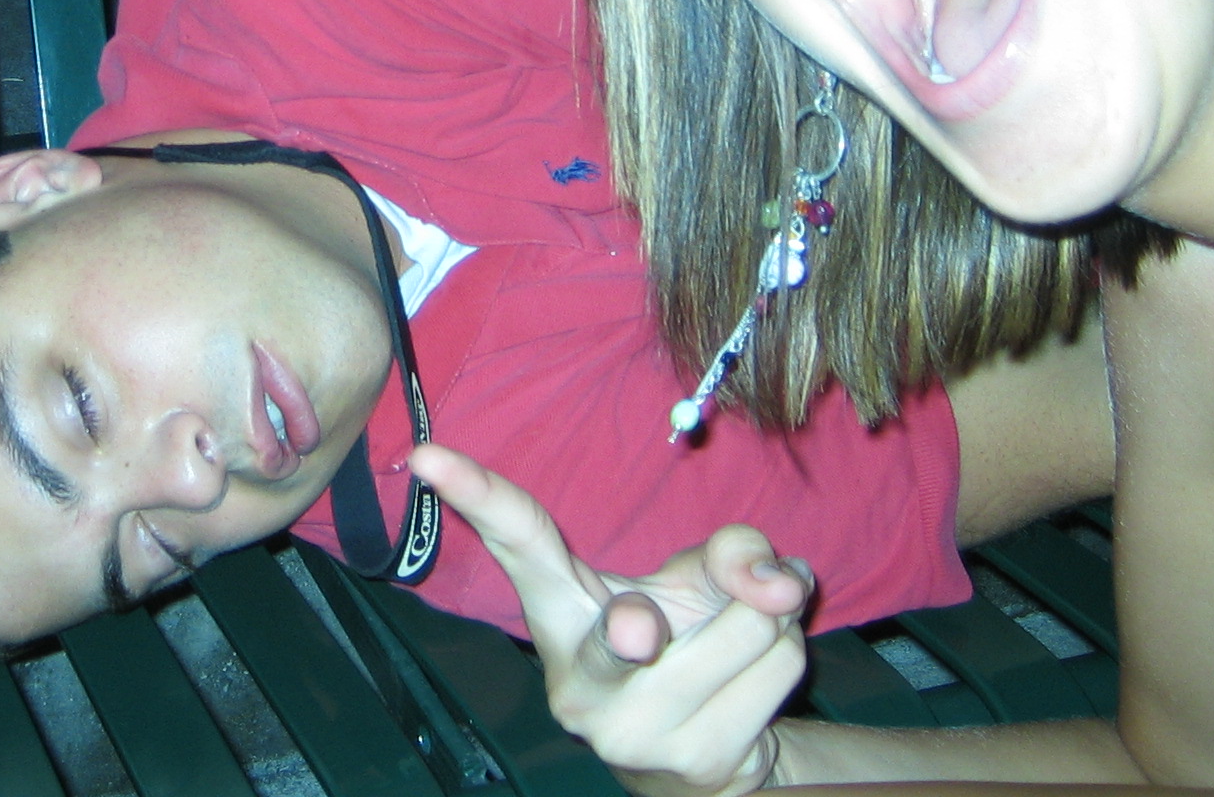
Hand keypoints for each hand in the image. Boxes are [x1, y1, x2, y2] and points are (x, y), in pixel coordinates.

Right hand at [408, 444, 813, 796]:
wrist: (699, 755)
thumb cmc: (681, 638)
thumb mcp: (692, 575)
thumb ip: (727, 551)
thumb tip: (775, 584)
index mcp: (557, 610)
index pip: (516, 543)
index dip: (475, 494)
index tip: (427, 454)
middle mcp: (578, 680)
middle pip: (630, 625)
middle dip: (644, 624)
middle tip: (643, 630)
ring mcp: (632, 732)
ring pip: (746, 629)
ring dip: (769, 614)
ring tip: (738, 630)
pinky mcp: (696, 759)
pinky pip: (778, 666)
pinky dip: (786, 650)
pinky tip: (756, 669)